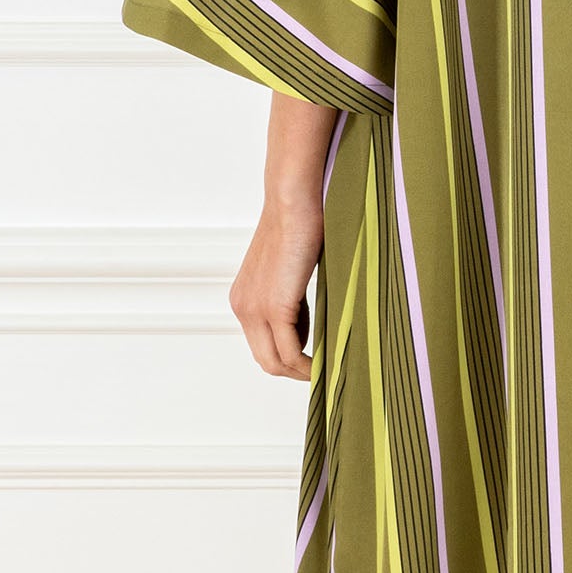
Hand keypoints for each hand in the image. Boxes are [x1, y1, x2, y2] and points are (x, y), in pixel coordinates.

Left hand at [229, 187, 321, 378]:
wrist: (293, 199)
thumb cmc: (299, 224)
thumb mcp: (290, 270)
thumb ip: (292, 299)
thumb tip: (308, 325)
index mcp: (243, 299)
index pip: (263, 345)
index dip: (289, 359)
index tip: (316, 359)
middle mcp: (242, 307)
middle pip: (266, 361)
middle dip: (295, 372)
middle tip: (324, 373)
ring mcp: (255, 309)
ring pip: (276, 362)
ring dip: (302, 373)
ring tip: (329, 370)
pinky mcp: (275, 307)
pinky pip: (290, 352)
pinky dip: (308, 365)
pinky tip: (327, 363)